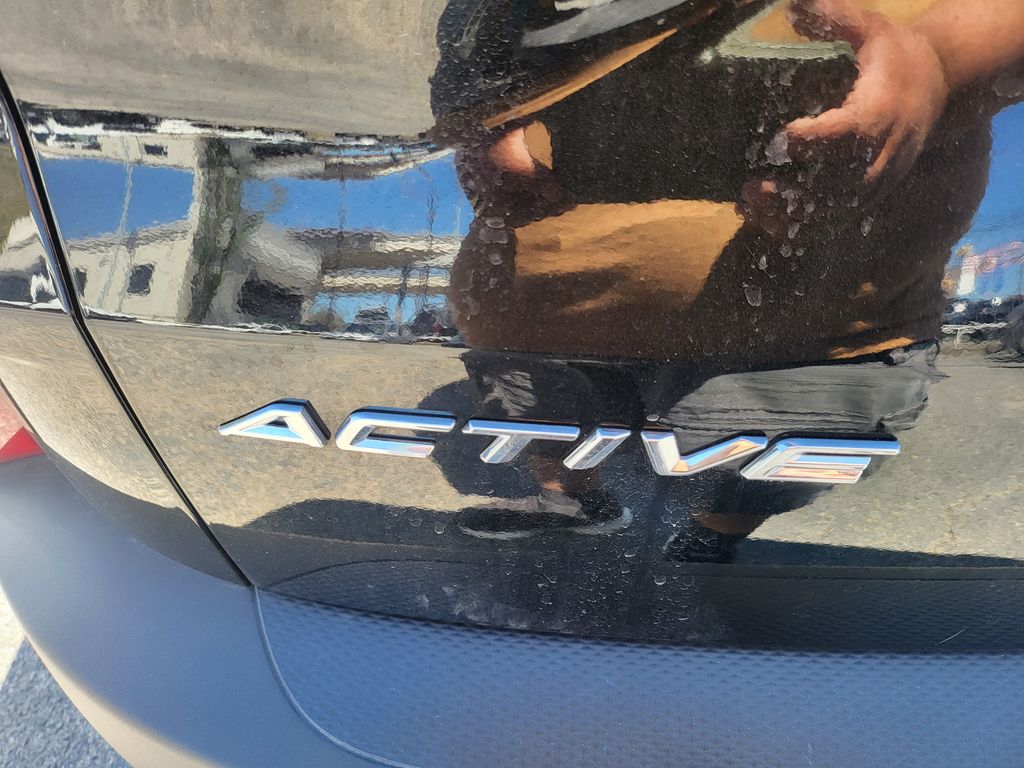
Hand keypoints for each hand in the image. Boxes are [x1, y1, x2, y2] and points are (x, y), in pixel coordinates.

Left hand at [739, 0, 951, 240]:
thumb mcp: (873, 30)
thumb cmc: (897, 58)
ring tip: (748, 205)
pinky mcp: (867, 198)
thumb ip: (836, 18)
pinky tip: (762, 221)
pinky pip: (832, 224)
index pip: (848, 134)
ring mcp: (875, 182)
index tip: (783, 135)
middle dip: (793, 191)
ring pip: (832, 213)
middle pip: (837, 185)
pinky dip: (797, 229)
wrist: (939, 91)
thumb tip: (794, 5)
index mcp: (880, 112)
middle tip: (752, 185)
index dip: (815, 139)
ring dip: (788, 216)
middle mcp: (880, 154)